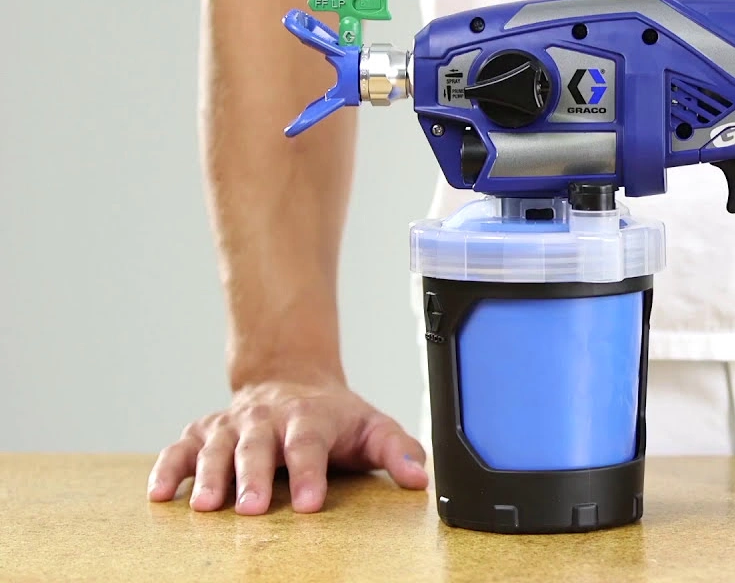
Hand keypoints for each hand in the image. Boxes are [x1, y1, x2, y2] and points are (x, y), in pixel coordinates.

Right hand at [148, 378, 427, 513]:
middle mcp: (266, 419)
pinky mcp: (203, 432)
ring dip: (208, 475)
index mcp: (309, 417)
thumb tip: (419, 477)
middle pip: (258, 446)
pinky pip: (180, 449)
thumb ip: (397, 451)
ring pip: (216, 447)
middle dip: (254, 477)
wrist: (292, 380)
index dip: (310, 473)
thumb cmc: (334, 417)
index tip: (311, 503)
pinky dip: (167, 469)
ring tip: (205, 507)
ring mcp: (232, 424)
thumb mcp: (372, 427)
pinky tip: (159, 495)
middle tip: (253, 508)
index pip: (309, 444)